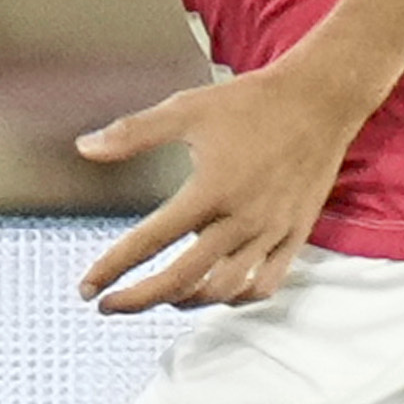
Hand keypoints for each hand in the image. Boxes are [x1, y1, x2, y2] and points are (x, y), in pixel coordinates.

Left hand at [73, 56, 371, 308]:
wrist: (318, 99)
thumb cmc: (253, 102)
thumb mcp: (186, 109)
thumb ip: (133, 133)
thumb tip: (84, 147)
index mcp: (210, 190)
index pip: (149, 241)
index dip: (112, 268)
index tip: (88, 286)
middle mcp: (241, 219)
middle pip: (181, 279)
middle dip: (138, 299)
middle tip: (110, 304)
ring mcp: (271, 232)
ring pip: (222, 289)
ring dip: (184, 301)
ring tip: (160, 297)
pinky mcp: (294, 235)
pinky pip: (265, 284)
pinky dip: (236, 297)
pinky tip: (216, 291)